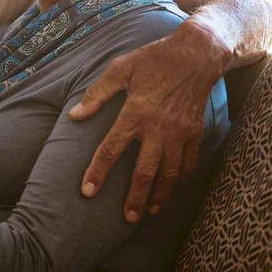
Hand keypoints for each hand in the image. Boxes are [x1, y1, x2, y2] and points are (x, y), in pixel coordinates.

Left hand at [69, 21, 224, 222]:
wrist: (197, 53)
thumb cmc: (153, 59)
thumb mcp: (121, 69)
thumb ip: (97, 94)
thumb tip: (74, 115)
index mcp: (136, 113)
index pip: (111, 149)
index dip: (98, 172)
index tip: (87, 191)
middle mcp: (159, 128)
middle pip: (145, 172)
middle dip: (135, 198)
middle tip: (127, 218)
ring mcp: (180, 133)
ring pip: (170, 174)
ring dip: (160, 195)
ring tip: (149, 211)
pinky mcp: (195, 132)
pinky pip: (189, 163)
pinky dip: (181, 179)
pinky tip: (172, 188)